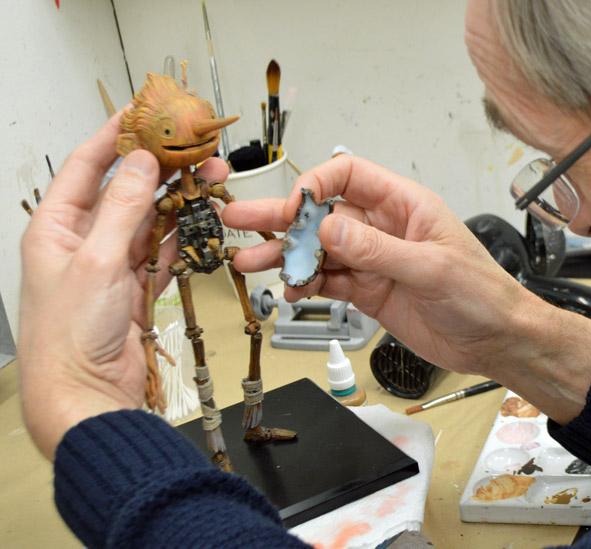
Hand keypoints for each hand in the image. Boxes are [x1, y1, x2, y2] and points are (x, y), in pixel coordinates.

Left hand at [17, 113, 227, 458]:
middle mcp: (83, 242)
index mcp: (56, 229)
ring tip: (211, 178)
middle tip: (195, 148)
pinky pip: (164, 252)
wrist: (86, 397)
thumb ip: (123, 209)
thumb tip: (142, 163)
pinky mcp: (137, 289)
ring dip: (180, 200)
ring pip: (151, 220)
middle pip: (126, 190)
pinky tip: (202, 220)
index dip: (115, 136)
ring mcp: (112, 266)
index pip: (86, 166)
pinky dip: (183, 236)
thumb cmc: (70, 337)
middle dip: (162, 168)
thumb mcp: (96, 262)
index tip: (143, 112)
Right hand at [222, 156, 590, 422]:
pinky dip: (306, 285)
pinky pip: (329, 281)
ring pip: (319, 251)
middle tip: (239, 220)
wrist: (497, 340)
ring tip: (249, 263)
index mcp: (405, 206)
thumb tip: (328, 231)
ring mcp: (374, 261)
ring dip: (286, 256)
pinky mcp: (370, 291)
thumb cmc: (483, 294)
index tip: (293, 208)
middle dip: (281, 216)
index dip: (316, 186)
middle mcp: (385, 228)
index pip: (349, 176)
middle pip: (323, 214)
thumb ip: (377, 251)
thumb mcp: (431, 269)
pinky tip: (289, 291)